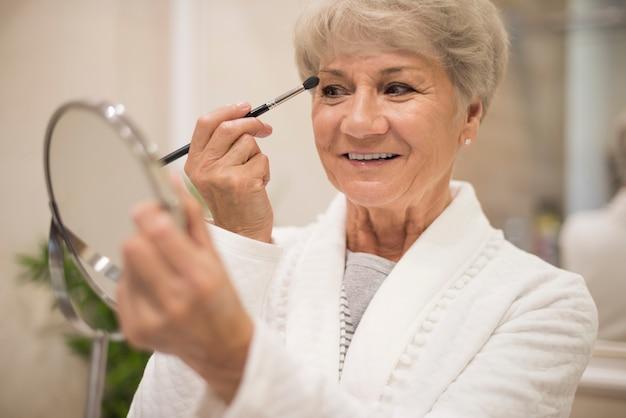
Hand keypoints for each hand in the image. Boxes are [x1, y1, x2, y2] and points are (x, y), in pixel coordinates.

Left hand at [117, 178, 251, 402]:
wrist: (221, 347)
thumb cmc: (221, 299)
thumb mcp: (215, 257)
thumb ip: (192, 218)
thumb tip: (172, 183)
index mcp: (198, 278)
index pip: (158, 232)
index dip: (148, 212)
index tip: (150, 207)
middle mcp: (174, 301)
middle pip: (132, 247)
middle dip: (142, 235)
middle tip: (154, 237)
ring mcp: (151, 319)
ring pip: (124, 266)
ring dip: (139, 260)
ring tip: (160, 269)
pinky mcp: (135, 331)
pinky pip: (121, 289)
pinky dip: (134, 282)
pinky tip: (154, 289)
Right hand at [185, 103, 273, 242]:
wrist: (241, 233)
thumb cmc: (233, 203)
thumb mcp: (214, 174)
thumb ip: (220, 148)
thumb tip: (243, 116)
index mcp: (194, 164)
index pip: (205, 124)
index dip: (227, 111)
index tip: (244, 107)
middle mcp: (204, 168)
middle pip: (229, 128)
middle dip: (252, 124)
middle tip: (264, 129)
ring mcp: (222, 175)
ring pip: (249, 143)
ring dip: (258, 155)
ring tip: (253, 174)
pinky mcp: (242, 182)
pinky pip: (262, 160)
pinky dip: (265, 170)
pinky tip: (258, 186)